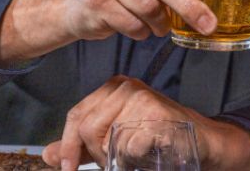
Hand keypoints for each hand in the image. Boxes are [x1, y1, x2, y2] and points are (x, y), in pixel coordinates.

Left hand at [42, 76, 249, 170]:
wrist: (201, 142)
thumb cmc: (158, 137)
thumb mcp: (114, 140)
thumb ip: (82, 146)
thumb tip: (48, 154)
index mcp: (113, 87)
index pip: (76, 115)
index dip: (68, 144)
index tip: (66, 168)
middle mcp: (125, 86)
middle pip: (86, 126)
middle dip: (91, 153)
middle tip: (107, 163)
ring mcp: (142, 98)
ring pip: (104, 137)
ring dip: (113, 157)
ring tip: (128, 157)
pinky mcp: (155, 114)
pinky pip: (127, 146)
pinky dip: (133, 157)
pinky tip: (145, 152)